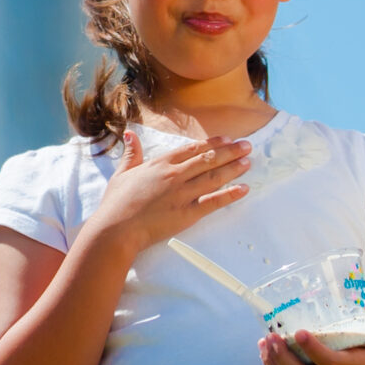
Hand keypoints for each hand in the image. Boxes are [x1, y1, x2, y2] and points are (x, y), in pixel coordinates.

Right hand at [91, 124, 252, 254]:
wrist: (117, 229)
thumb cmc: (116, 203)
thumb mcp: (121, 174)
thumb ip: (131, 154)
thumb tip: (130, 135)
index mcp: (160, 164)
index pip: (192, 150)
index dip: (212, 144)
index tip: (226, 139)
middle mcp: (174, 175)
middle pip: (208, 160)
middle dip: (230, 152)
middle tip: (247, 146)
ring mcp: (183, 194)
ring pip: (214, 177)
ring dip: (233, 169)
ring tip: (248, 162)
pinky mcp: (188, 213)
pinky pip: (214, 202)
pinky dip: (230, 195)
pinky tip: (244, 189)